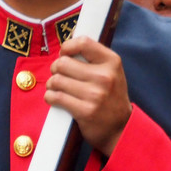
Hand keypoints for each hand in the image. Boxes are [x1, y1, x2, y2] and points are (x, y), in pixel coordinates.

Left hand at [45, 36, 131, 156]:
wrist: (120, 128)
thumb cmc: (111, 98)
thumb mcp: (112, 72)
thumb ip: (93, 58)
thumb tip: (66, 48)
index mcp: (112, 62)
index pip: (83, 43)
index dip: (67, 46)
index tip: (64, 53)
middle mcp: (105, 77)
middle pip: (63, 63)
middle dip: (56, 69)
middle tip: (60, 75)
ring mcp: (95, 95)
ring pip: (56, 80)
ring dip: (52, 85)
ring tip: (59, 88)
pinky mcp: (84, 111)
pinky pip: (55, 97)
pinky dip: (51, 97)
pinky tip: (56, 98)